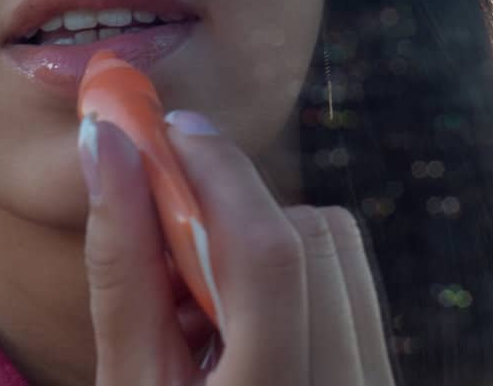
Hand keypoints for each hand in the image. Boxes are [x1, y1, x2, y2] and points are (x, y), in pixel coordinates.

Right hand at [81, 110, 396, 383]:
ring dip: (266, 243)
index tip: (165, 131)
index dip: (216, 172)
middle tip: (165, 219)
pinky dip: (298, 279)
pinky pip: (353, 292)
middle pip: (313, 236)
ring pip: (341, 254)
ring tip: (202, 301)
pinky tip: (244, 327)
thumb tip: (109, 144)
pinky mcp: (383, 382)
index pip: (268, 252)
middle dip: (234, 208)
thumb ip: (122, 268)